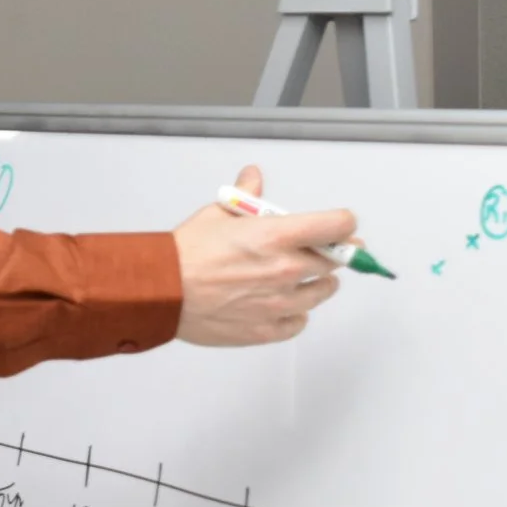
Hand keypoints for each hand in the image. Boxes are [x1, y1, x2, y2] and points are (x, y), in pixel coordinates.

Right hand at [171, 166, 355, 346]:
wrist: (163, 291)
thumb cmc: (186, 253)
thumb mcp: (217, 213)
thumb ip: (246, 196)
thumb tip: (254, 177)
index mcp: (277, 235)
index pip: (336, 226)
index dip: (343, 223)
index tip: (342, 225)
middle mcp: (286, 269)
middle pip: (335, 260)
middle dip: (336, 252)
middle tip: (330, 249)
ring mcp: (279, 302)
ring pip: (322, 292)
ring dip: (320, 282)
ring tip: (310, 278)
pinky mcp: (267, 329)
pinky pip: (299, 322)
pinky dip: (296, 314)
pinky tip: (286, 305)